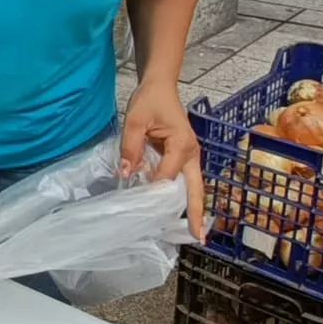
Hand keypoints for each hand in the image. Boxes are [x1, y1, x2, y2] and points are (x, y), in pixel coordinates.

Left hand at [121, 76, 205, 238]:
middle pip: (195, 188)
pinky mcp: (184, 157)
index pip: (166, 176)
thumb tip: (125, 174)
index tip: (142, 206)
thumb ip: (130, 148)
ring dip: (192, 206)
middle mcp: (191, 154)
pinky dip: (183, 195)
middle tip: (198, 237)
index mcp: (181, 145)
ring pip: (192, 186)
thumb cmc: (150, 100)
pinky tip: (179, 212)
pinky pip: (184, 180)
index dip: (153, 190)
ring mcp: (190, 156)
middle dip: (196, 212)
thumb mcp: (135, 120)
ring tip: (192, 232)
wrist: (160, 86)